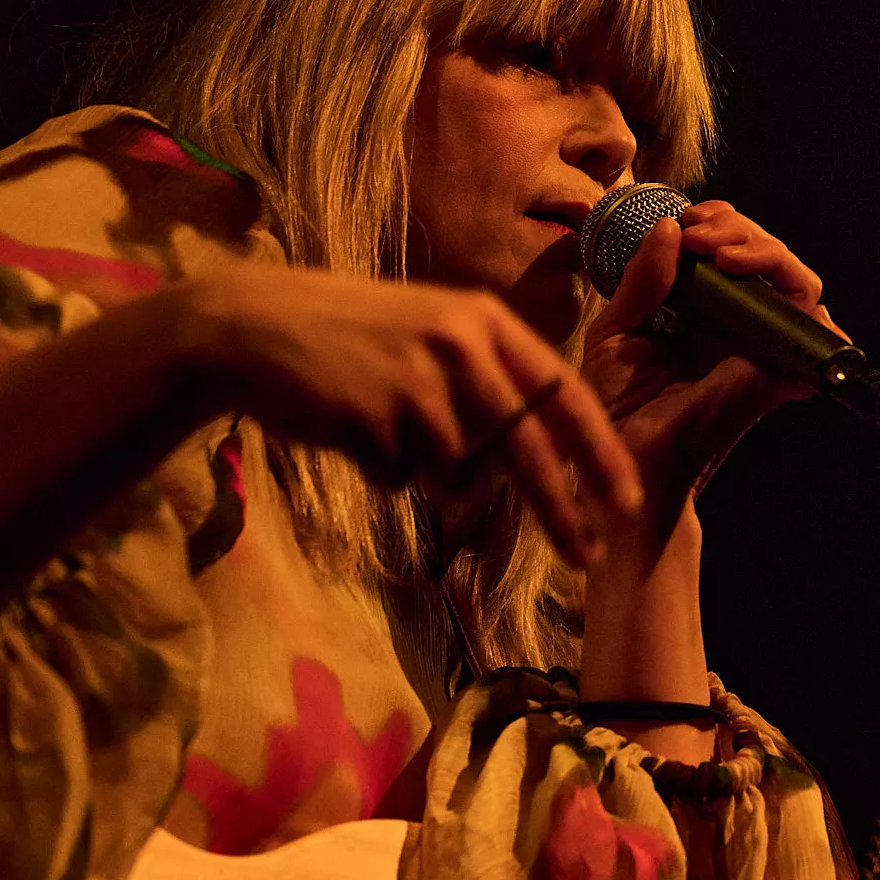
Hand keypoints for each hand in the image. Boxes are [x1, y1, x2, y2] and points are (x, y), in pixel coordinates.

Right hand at [180, 268, 642, 564]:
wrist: (252, 327)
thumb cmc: (350, 337)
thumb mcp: (433, 331)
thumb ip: (488, 382)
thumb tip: (535, 460)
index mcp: (484, 320)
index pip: (563, 395)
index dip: (600, 453)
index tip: (627, 501)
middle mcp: (460, 345)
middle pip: (528, 449)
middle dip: (561, 511)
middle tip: (587, 558)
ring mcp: (416, 381)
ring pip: (455, 473)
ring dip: (424, 470)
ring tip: (381, 424)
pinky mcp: (374, 418)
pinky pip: (400, 478)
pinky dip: (381, 469)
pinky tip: (349, 428)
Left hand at [579, 201, 847, 549]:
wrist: (623, 463)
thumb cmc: (618, 406)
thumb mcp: (617, 330)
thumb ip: (643, 280)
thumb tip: (671, 226)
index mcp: (706, 311)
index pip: (734, 250)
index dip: (720, 224)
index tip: (687, 222)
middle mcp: (741, 326)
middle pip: (770, 257)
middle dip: (741, 230)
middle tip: (701, 234)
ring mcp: (761, 349)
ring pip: (798, 283)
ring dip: (765, 252)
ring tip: (721, 253)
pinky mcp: (773, 376)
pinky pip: (814, 337)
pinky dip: (804, 309)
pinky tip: (752, 285)